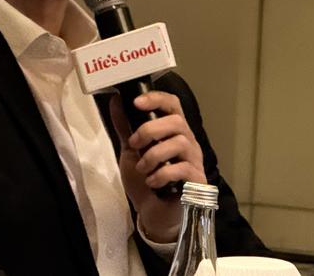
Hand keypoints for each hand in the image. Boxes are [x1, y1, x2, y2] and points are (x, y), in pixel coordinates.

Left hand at [109, 91, 205, 242]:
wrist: (153, 214)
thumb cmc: (146, 180)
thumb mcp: (131, 151)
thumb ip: (126, 128)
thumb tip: (116, 101)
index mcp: (174, 132)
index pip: (173, 105)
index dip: (157, 99)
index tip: (136, 102)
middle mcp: (188, 142)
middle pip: (177, 121)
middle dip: (150, 130)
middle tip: (134, 144)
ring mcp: (194, 161)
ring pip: (180, 143)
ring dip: (154, 155)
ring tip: (142, 169)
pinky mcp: (197, 181)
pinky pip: (183, 169)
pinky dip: (162, 174)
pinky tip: (152, 182)